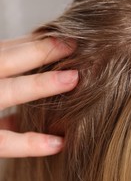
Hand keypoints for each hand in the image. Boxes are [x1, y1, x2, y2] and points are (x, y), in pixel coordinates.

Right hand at [0, 36, 77, 156]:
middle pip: (3, 60)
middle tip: (73, 45)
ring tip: (73, 79)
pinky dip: (28, 143)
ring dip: (37, 85)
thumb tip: (42, 60)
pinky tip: (57, 143)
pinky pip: (0, 141)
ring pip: (4, 92)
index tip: (67, 37)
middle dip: (38, 51)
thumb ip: (6, 74)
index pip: (4, 50)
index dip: (34, 43)